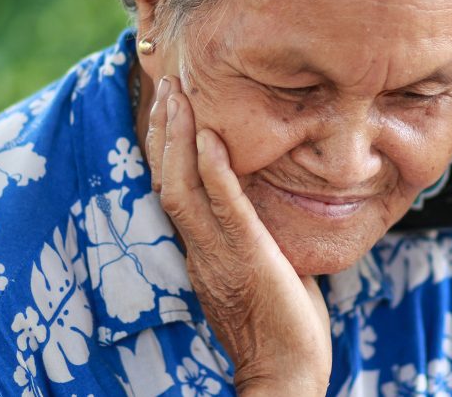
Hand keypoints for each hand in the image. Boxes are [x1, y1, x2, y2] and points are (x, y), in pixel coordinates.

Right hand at [146, 76, 331, 395]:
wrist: (287, 372)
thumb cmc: (283, 323)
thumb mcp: (263, 266)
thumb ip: (255, 233)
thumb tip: (269, 203)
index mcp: (202, 249)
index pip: (173, 189)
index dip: (166, 147)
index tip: (168, 107)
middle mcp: (199, 247)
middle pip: (166, 179)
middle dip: (164, 130)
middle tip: (165, 83)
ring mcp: (218, 253)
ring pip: (182, 187)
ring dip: (178, 138)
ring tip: (176, 95)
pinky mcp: (246, 257)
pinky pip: (224, 208)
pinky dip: (214, 171)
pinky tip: (210, 137)